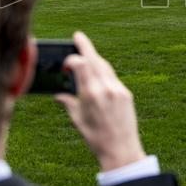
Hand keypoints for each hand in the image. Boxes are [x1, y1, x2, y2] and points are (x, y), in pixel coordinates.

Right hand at [54, 31, 146, 171]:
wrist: (121, 150)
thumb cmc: (96, 138)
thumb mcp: (77, 120)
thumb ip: (68, 103)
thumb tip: (59, 94)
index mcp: (91, 94)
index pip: (81, 64)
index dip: (71, 60)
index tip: (65, 66)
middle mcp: (106, 88)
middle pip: (95, 59)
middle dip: (85, 46)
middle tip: (78, 36)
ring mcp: (118, 89)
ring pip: (105, 66)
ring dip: (95, 58)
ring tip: (86, 54)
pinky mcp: (126, 94)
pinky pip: (112, 76)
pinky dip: (103, 71)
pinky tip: (98, 73)